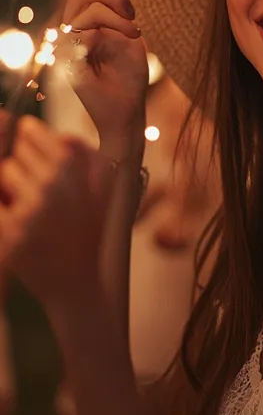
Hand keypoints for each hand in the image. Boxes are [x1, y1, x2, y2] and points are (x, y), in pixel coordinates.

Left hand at [0, 115, 111, 309]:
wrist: (75, 283)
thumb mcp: (100, 189)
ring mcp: (29, 207)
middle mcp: (52, 184)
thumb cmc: (86, 232)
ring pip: (3, 172)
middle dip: (24, 166)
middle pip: (15, 151)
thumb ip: (83, 153)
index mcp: (73, 169)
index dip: (31, 141)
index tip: (37, 158)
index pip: (31, 131)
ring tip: (30, 206)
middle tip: (39, 190)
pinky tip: (18, 219)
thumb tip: (59, 135)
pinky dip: (4, 206)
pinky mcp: (10, 229)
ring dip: (11, 186)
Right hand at [62, 0, 148, 141]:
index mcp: (80, 25)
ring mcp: (66, 50)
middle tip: (133, 13)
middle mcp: (68, 34)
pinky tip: (131, 40)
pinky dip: (112, 30)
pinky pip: (85, 33)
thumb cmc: (129, 77)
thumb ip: (117, 13)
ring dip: (117, 15)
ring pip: (85, 9)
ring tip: (135, 32)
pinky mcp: (70, 65)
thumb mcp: (127, 36)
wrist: (129, 112)